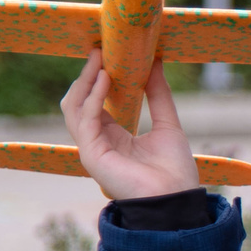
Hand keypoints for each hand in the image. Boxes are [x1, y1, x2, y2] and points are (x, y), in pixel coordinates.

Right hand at [62, 51, 200, 200]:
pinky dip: (94, 96)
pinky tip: (105, 78)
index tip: (108, 53)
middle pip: (80, 101)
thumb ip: (159, 94)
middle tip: (99, 49)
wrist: (176, 200)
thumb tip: (155, 61)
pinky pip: (86, 119)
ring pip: (74, 107)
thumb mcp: (168, 124)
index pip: (96, 102)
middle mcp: (99, 141)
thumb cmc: (173, 170)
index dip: (99, 78)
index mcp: (114, 136)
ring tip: (99, 58)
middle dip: (87, 75)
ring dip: (85, 81)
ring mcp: (92, 148)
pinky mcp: (91, 154)